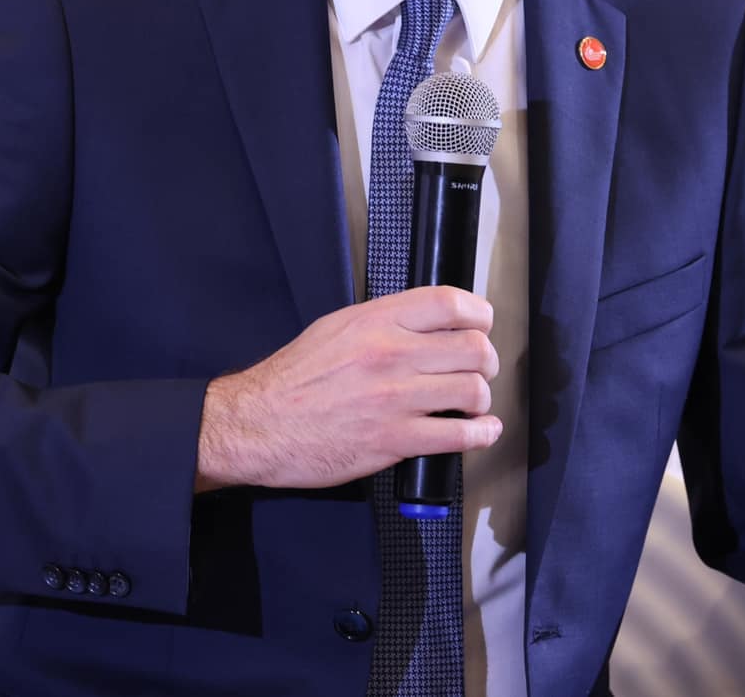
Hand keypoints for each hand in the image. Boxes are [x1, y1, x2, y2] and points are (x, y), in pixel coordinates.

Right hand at [194, 286, 501, 492]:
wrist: (259, 424)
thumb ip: (383, 322)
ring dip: (482, 400)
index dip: (479, 314)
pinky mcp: (394, 440)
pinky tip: (480, 432)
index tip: (482, 325)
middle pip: (473, 348)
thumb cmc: (294, 379)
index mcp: (376, 321)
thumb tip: (425, 324)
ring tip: (473, 404)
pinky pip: (458, 436)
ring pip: (472, 391)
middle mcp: (390, 354)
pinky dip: (480, 434)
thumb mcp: (336, 328)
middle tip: (480, 370)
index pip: (450, 304)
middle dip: (486, 362)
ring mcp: (394, 398)